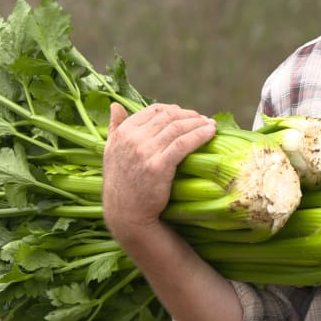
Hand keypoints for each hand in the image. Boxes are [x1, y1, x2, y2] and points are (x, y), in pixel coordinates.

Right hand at [102, 102, 215, 239]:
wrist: (126, 214)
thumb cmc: (121, 184)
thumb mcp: (110, 152)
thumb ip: (115, 127)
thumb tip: (115, 106)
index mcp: (122, 132)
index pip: (153, 110)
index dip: (174, 110)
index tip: (187, 114)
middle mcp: (132, 138)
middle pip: (168, 117)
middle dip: (190, 115)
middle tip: (203, 119)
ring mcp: (145, 151)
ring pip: (178, 128)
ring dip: (198, 123)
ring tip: (210, 125)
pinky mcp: (159, 166)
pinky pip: (183, 144)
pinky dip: (200, 135)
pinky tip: (210, 133)